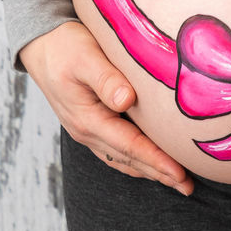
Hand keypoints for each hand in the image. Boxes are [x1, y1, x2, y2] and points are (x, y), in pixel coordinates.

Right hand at [20, 22, 192, 193]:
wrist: (42, 43)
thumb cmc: (65, 46)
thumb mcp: (85, 58)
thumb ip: (106, 79)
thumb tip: (126, 100)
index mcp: (87, 119)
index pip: (129, 145)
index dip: (156, 160)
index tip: (179, 173)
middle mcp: (87, 131)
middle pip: (128, 159)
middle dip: (159, 174)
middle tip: (188, 187)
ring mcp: (87, 129)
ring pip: (122, 158)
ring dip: (149, 170)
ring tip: (175, 180)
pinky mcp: (90, 122)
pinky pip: (116, 149)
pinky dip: (135, 159)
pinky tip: (149, 160)